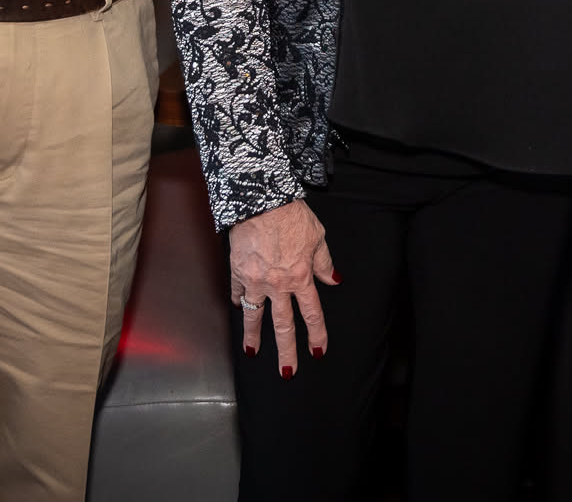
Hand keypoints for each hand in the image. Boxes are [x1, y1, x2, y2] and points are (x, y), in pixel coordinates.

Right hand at [228, 198, 338, 373]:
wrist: (261, 200)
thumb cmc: (292, 215)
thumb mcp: (318, 237)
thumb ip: (324, 262)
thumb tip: (334, 280)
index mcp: (301, 277)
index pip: (312, 313)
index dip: (316, 335)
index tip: (317, 352)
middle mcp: (278, 285)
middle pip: (283, 325)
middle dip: (286, 351)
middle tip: (287, 372)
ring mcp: (255, 280)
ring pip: (254, 316)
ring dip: (254, 337)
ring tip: (253, 353)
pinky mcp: (237, 271)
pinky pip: (237, 291)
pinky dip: (237, 301)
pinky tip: (237, 308)